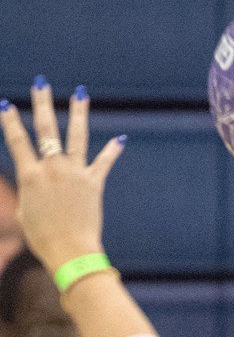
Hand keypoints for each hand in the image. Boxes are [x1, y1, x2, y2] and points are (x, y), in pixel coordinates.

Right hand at [0, 82, 124, 272]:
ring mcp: (74, 174)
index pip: (17, 141)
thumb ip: (30, 191)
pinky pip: (103, 163)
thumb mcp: (26, 212)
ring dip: (79, 113)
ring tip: (81, 94)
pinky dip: (112, 151)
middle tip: (41, 83)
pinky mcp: (93, 184)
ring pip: (76, 136)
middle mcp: (52, 169)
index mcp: (30, 176)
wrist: (71, 253)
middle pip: (45, 129)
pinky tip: (120, 140)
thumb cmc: (43, 239)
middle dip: (42, 103)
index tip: (6, 104)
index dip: (10, 121)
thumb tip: (35, 181)